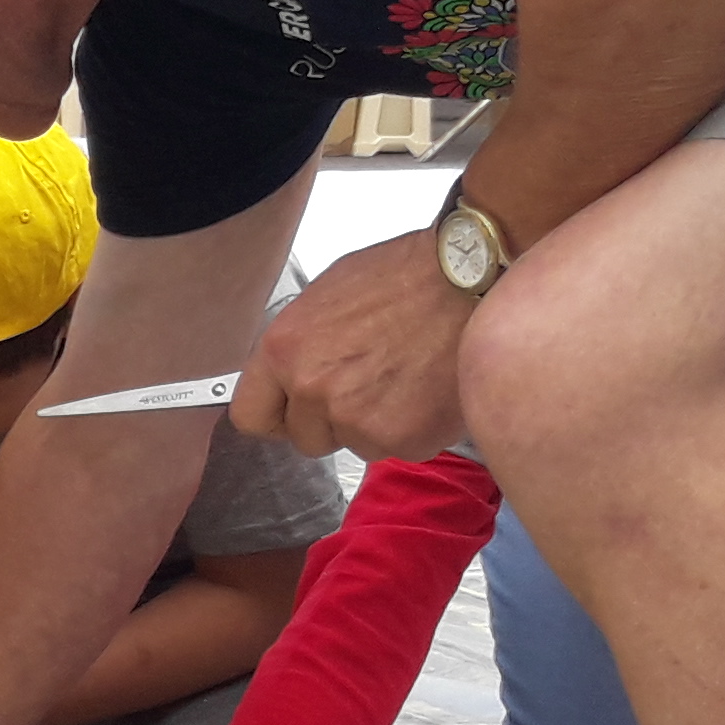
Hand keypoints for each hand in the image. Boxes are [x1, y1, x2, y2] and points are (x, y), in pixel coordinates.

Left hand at [235, 228, 470, 459]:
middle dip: (334, 422)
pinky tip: (432, 390)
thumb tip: (289, 378)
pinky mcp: (404, 438)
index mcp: (284, 350)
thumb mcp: (327, 296)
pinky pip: (401, 449)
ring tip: (408, 378)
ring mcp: (357, 418)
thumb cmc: (406, 276)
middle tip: (371, 386)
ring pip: (356, 445)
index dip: (277, 418)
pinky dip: (417, 429)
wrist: (475, 277)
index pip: (250, 417)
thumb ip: (300, 347)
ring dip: (378, 424)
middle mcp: (312, 388)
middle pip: (307, 439)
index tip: (295, 414)